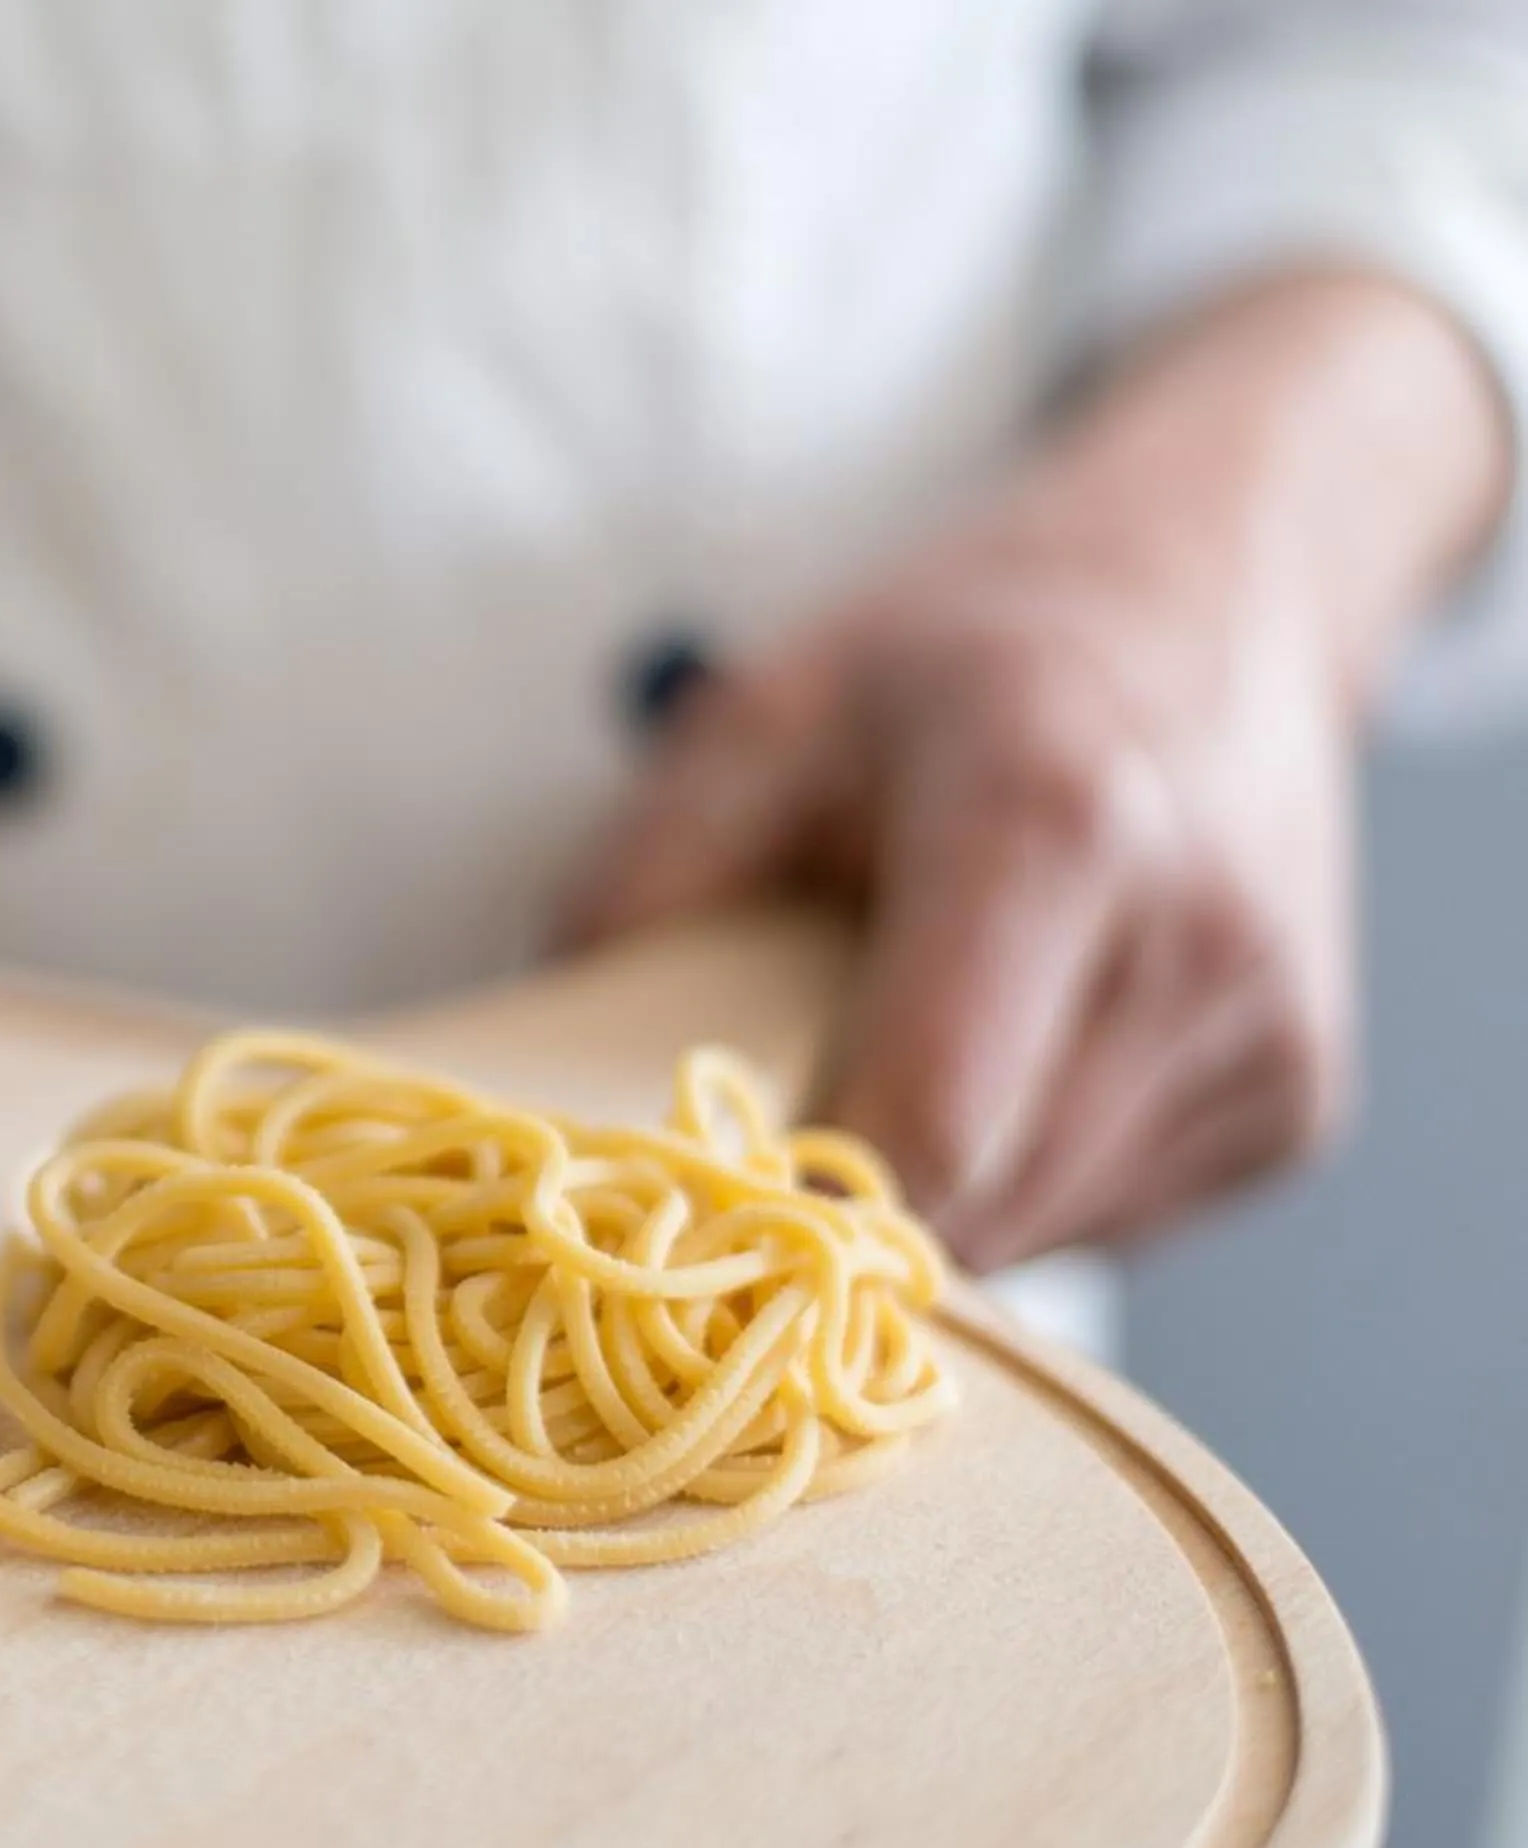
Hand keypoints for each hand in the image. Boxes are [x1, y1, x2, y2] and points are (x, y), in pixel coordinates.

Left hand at [557, 273, 1506, 1268]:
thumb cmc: (971, 661)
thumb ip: (648, 875)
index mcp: (1054, 829)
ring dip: (933, 1207)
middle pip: (973, 1208)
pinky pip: (1110, 1222)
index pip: (926, 1126)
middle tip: (753, 1153)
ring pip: (1039, 1239)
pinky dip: (1022, 1185)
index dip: (794, 1207)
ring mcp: (1265, 1040)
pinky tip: (1006, 1066)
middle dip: (842, 1215)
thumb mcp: (769, 710)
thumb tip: (555, 1072)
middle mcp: (1192, 947)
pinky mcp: (1298, 1103)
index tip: (692, 1213)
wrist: (1219, 601)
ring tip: (889, 1068)